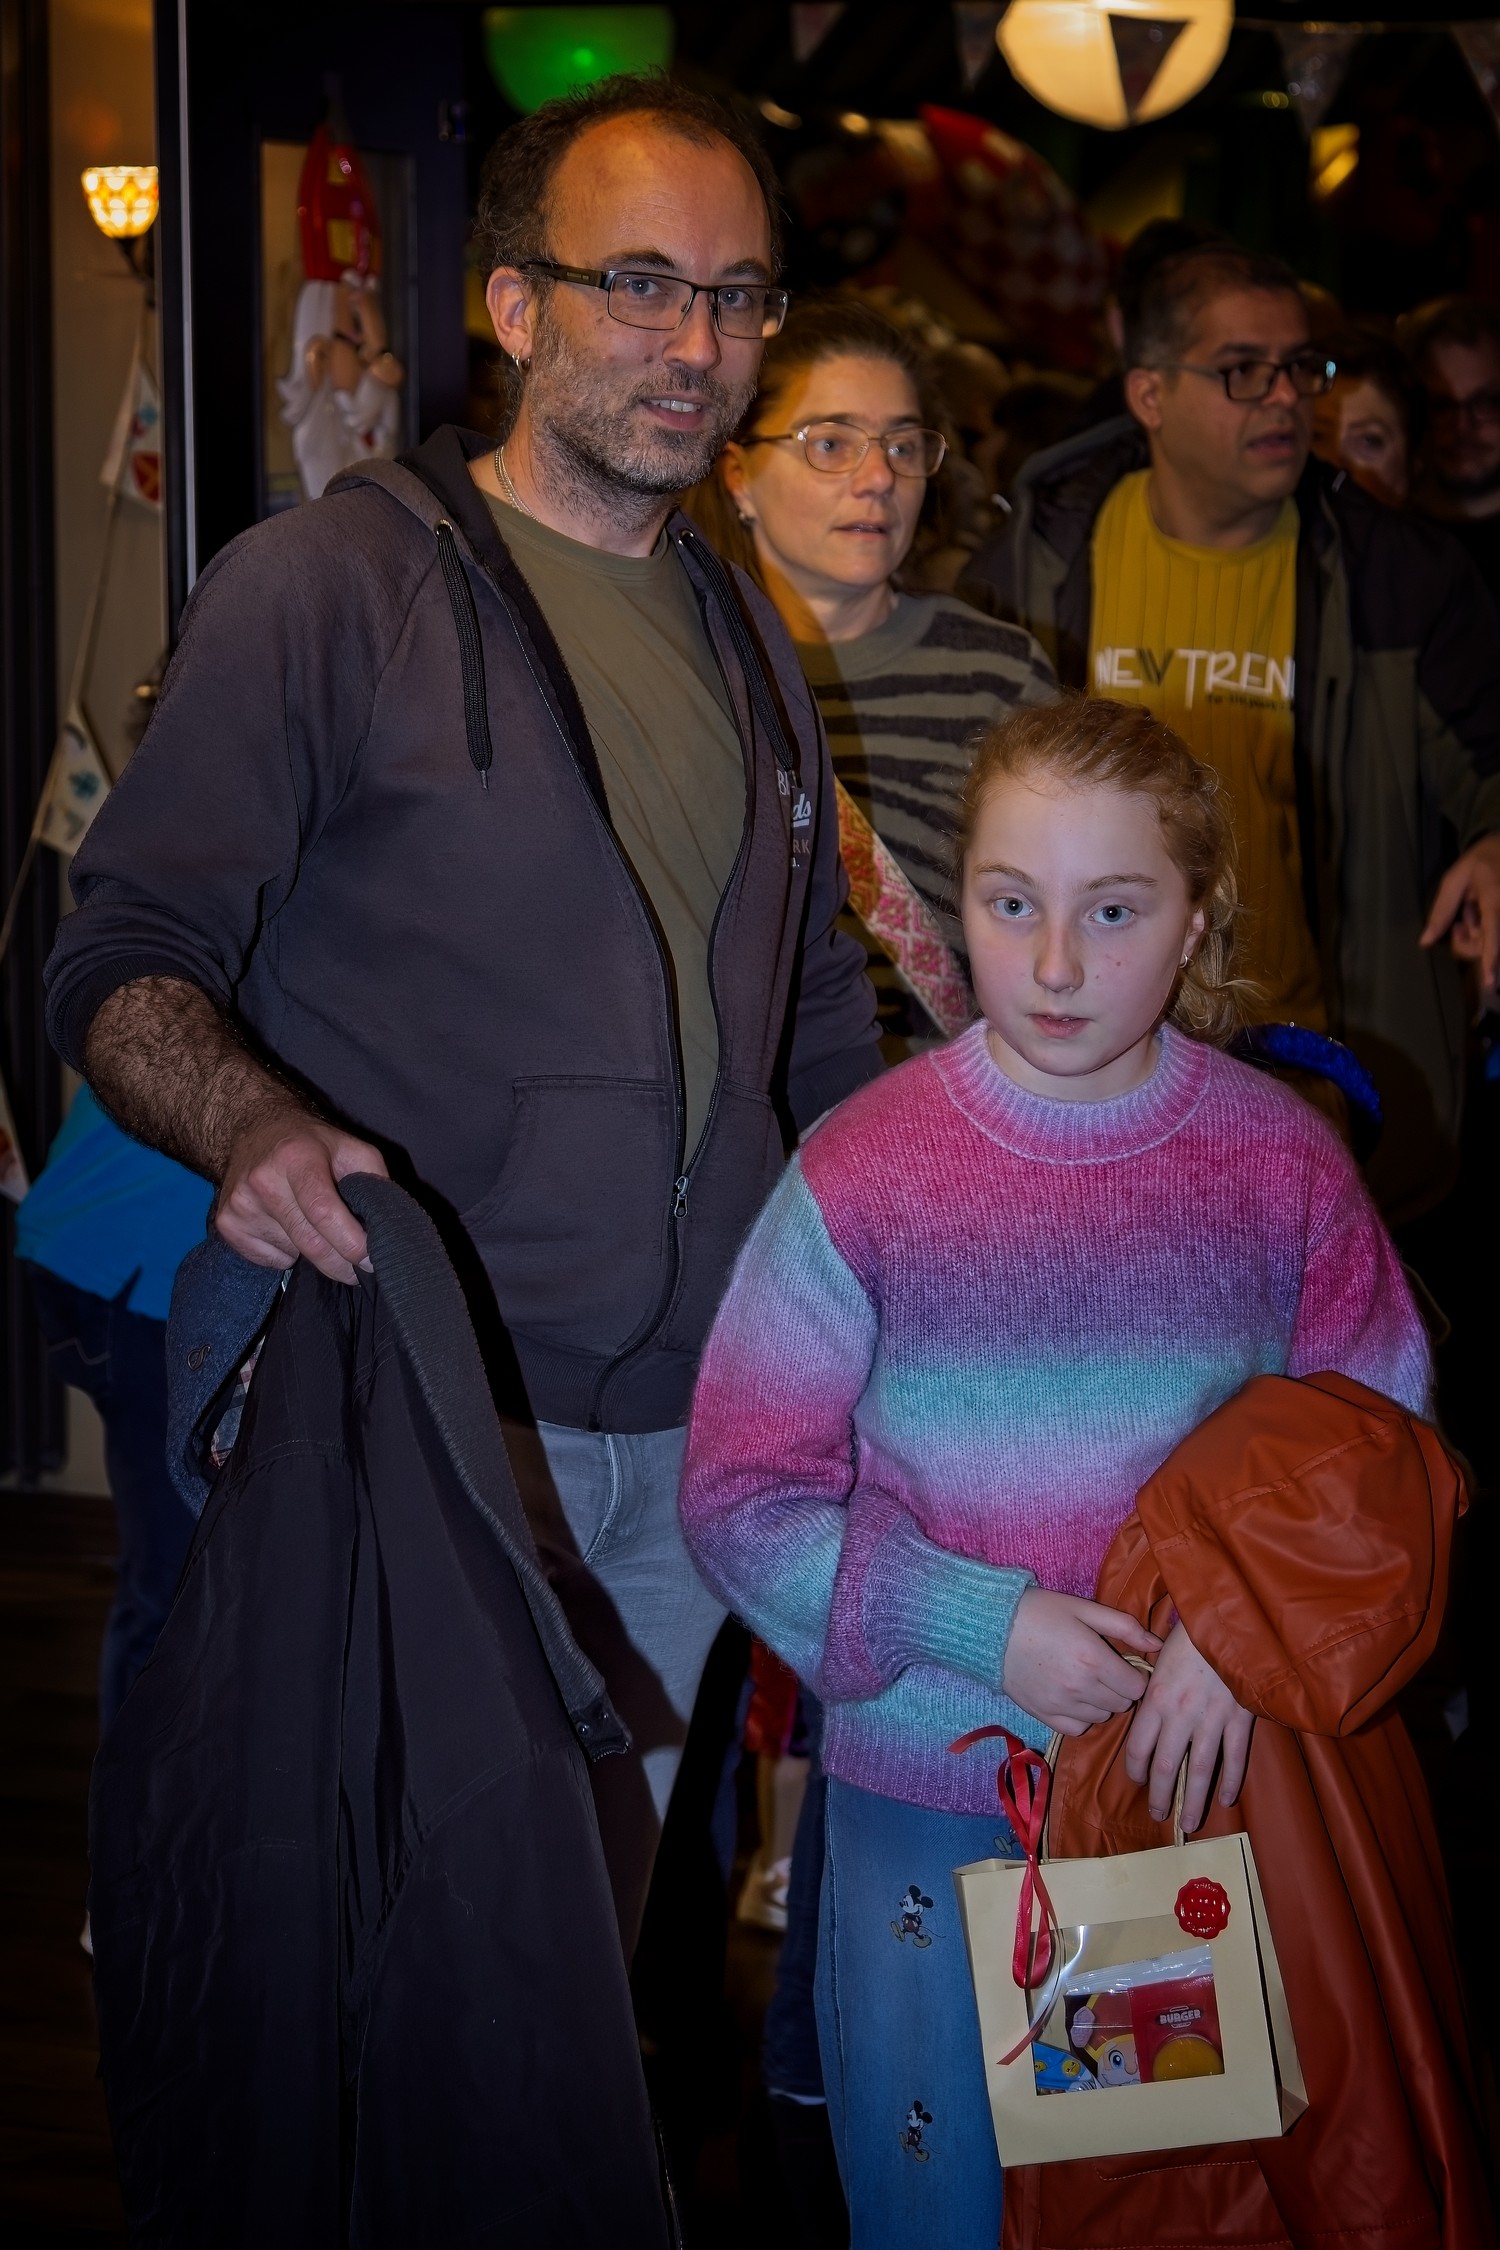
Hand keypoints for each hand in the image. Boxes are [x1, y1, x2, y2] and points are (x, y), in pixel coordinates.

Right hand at [215, 1102, 387, 1283]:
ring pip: (292, 1254)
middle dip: (341, 1264)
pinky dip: (287, 1254)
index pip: (323, 1211)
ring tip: (312, 1223)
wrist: (252, 1129)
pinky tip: (285, 1225)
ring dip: (314, 1253)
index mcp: (298, 1158)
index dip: (350, 1242)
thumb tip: (390, 1227)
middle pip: (309, 1242)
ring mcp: (240, 1205)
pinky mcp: (227, 1225)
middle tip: (360, 1269)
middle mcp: (263, 1181)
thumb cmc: (311, 1144)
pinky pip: (271, 1260)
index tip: (371, 1260)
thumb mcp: (351, 1147)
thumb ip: (375, 1181)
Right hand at [1002, 1589, 1160, 1736]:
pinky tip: (1074, 1697)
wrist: (992, 1628)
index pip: (1138, 1687)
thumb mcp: (1084, 1609)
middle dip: (1121, 1688)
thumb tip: (1157, 1644)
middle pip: (1123, 1704)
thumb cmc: (1040, 1612)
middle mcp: (1081, 1687)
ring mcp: (1062, 1705)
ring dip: (1103, 1702)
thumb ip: (1124, 1626)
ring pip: (1103, 1716)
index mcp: (1094, 1658)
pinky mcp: (1045, 1716)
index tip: (1127, 1665)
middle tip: (1107, 1670)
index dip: (1137, 1676)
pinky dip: (1083, 1716)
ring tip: (1089, 1681)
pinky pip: (1079, 1728)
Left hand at [1124, 1622, 1252, 1831]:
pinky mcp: (1240, 1718)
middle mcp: (1180, 1714)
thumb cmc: (1190, 1634)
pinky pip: (1235, 1757)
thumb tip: (1143, 1713)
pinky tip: (1226, 1799)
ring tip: (1188, 1822)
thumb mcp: (1158, 1658)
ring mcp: (1212, 1719)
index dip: (1135, 1769)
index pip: (1138, 1745)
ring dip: (1193, 1800)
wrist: (1229, 1619)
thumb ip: (1151, 1689)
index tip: (1136, 1780)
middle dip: (1159, 1794)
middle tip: (1158, 1815)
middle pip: (1164, 1765)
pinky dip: (1231, 1780)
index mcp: (1155, 1698)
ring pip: (1199, 1771)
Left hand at [1420, 833, 1499, 1008]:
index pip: (1492, 933)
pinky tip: (1478, 914)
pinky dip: (1482, 930)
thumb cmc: (1479, 861)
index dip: (1491, 959)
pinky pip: (1492, 935)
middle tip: (1459, 921)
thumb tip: (1425, 942)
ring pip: (1488, 943)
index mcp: (1494, 898)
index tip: (1490, 982)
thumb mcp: (1454, 880)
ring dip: (1475, 933)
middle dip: (1467, 941)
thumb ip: (1440, 912)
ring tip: (1471, 910)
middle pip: (1486, 944)